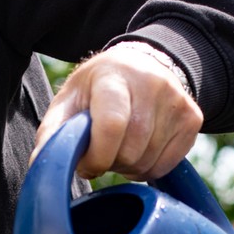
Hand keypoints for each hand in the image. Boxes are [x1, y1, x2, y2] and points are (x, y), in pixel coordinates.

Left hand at [32, 42, 202, 180]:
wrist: (143, 65)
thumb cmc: (98, 89)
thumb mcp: (69, 100)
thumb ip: (54, 132)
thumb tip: (40, 166)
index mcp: (115, 76)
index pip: (112, 125)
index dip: (96, 156)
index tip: (87, 163)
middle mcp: (152, 84)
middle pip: (130, 149)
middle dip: (110, 162)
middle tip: (103, 151)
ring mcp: (177, 101)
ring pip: (148, 161)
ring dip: (128, 166)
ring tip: (121, 147)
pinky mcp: (193, 119)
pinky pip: (167, 165)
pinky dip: (148, 167)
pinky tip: (139, 150)